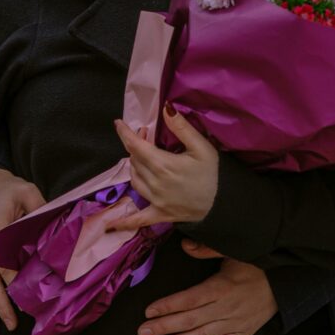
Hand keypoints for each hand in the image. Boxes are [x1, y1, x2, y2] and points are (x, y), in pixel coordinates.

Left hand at [112, 104, 217, 228]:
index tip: (119, 123)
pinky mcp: (159, 214)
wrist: (223, 204)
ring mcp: (155, 200)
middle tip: (145, 137)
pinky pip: (137, 219)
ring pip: (134, 179)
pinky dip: (124, 221)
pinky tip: (111, 226)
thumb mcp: (202, 147)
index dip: (125, 133)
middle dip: (136, 146)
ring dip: (134, 167)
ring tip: (143, 158)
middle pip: (135, 161)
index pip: (136, 146)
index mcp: (163, 164)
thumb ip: (182, 128)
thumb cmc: (213, 173)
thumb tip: (165, 108)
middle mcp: (154, 182)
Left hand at [137, 255, 277, 334]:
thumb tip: (185, 244)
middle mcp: (227, 308)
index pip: (190, 299)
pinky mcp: (244, 332)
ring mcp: (235, 323)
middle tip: (143, 332)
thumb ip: (207, 249)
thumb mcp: (233, 251)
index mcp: (222, 287)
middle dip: (165, 327)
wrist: (285, 282)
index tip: (149, 311)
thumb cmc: (256, 265)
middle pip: (191, 320)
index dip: (168, 306)